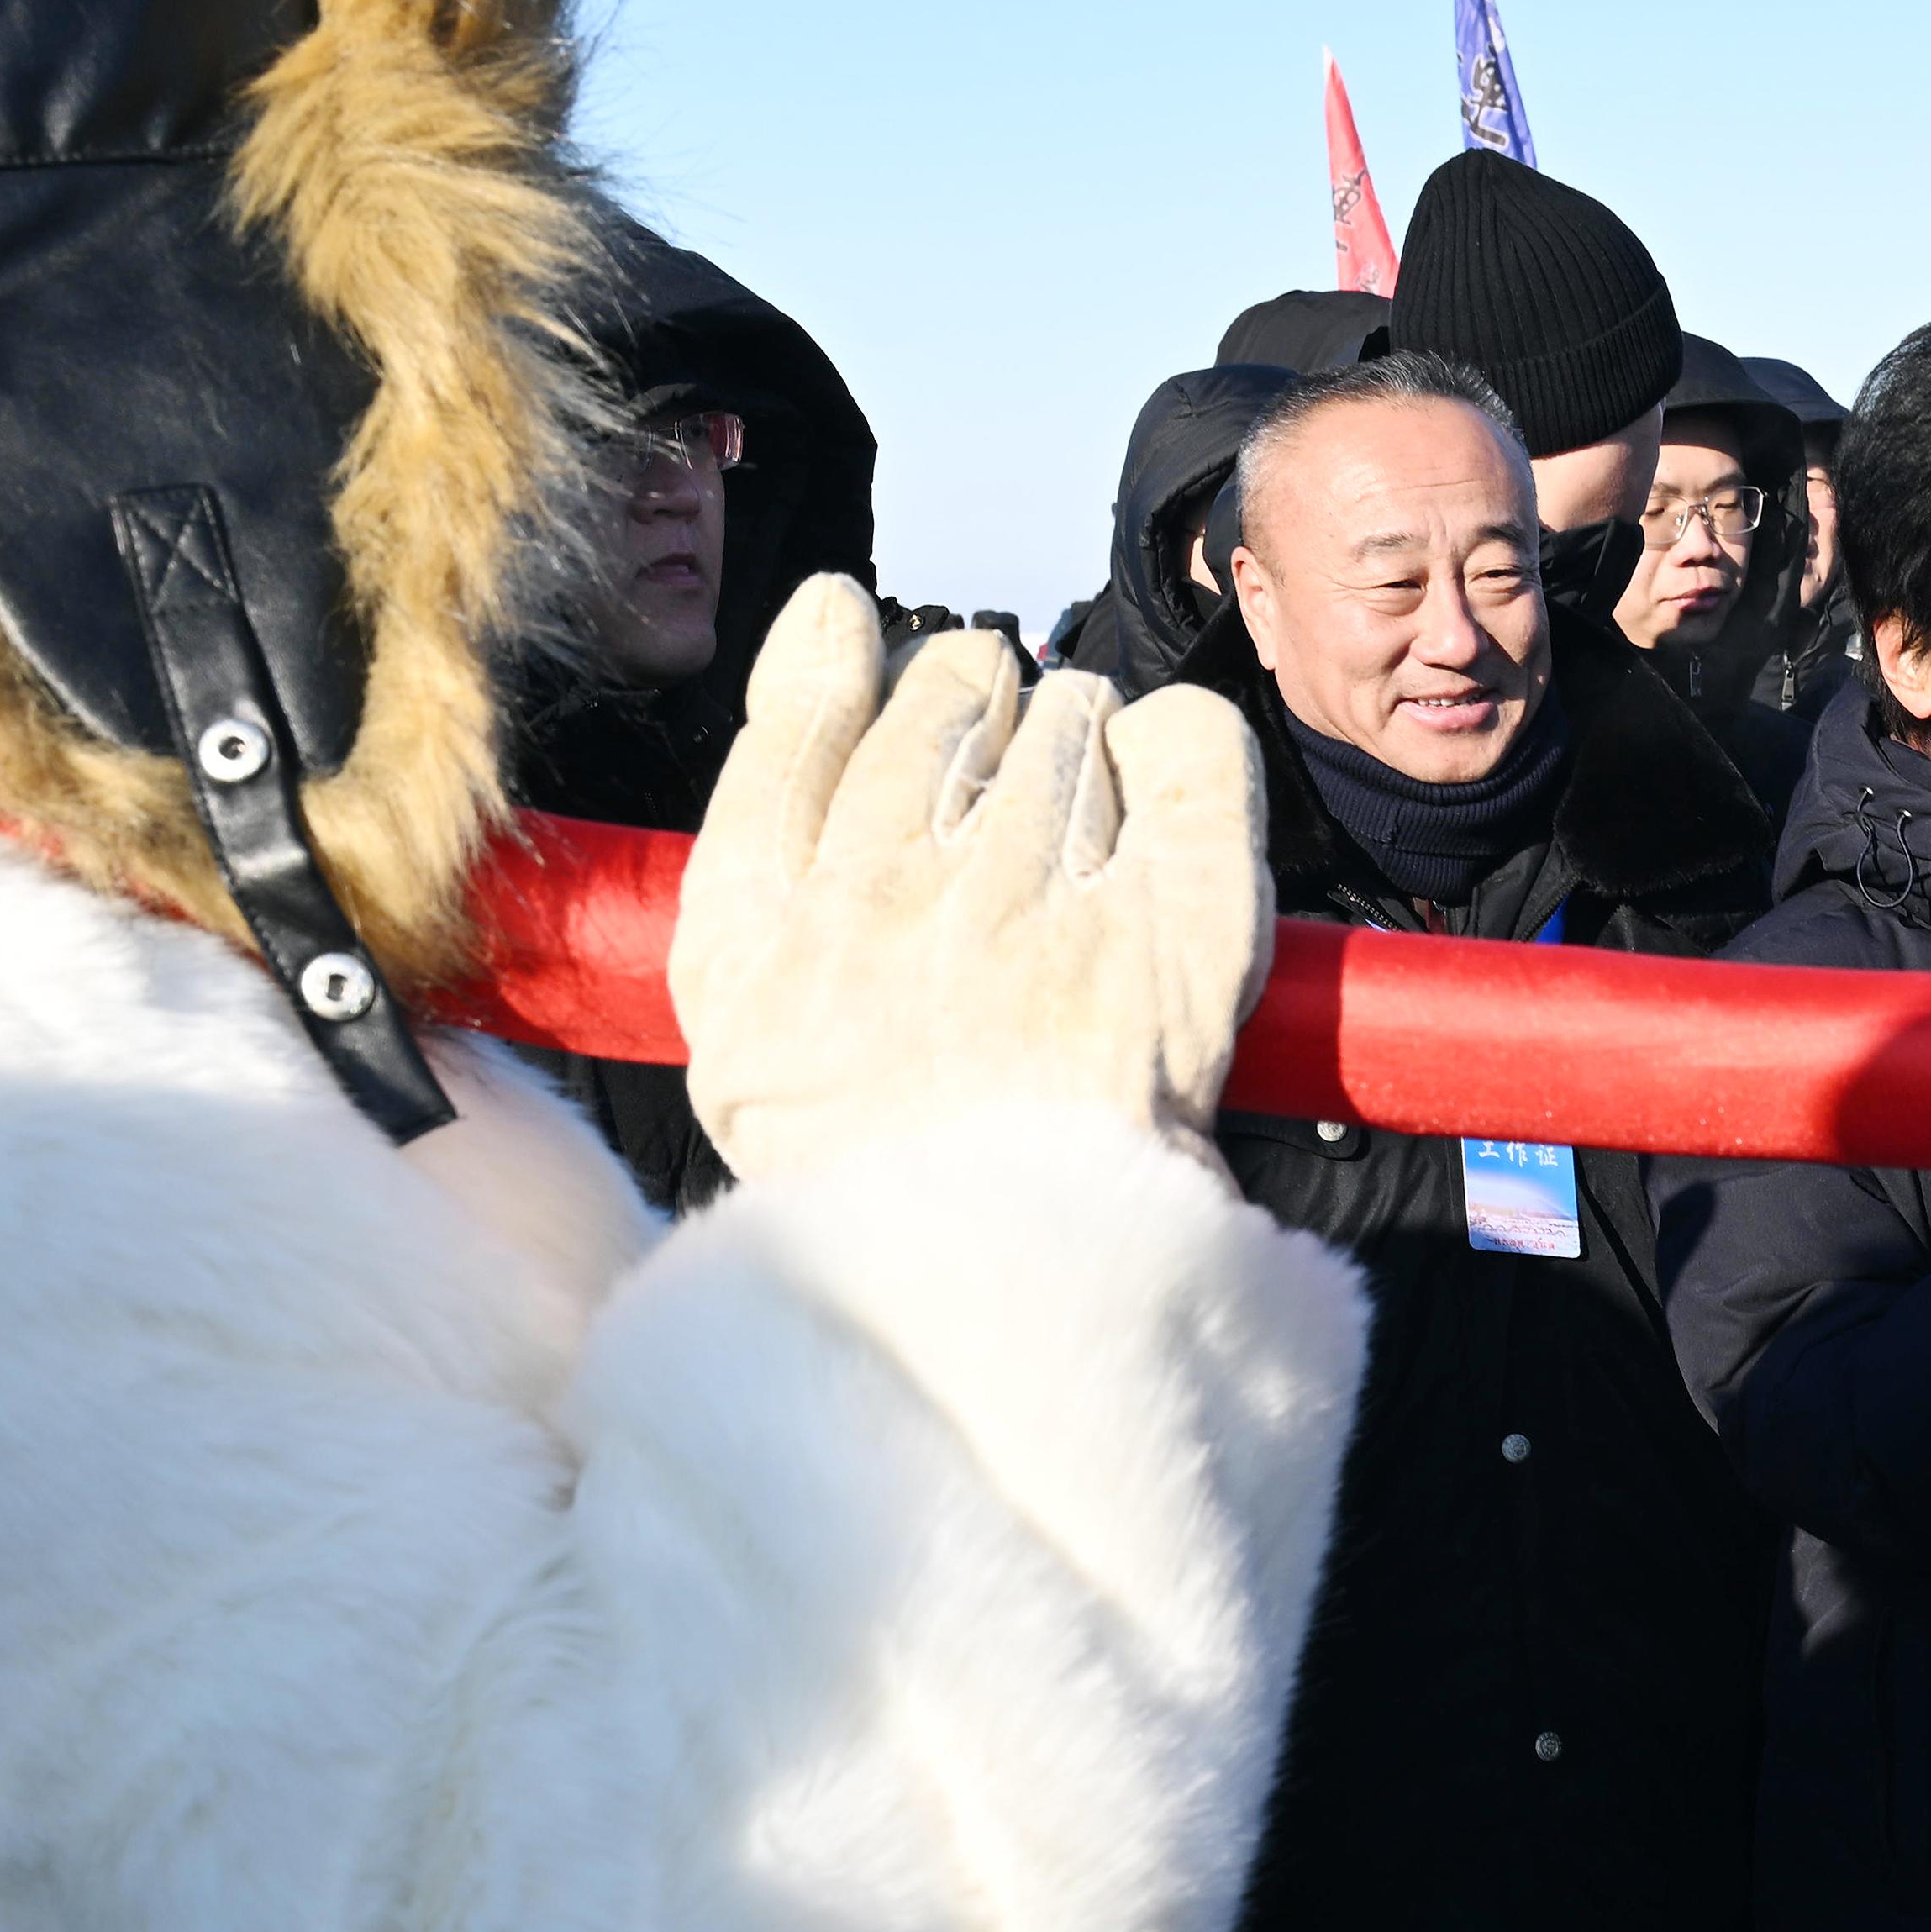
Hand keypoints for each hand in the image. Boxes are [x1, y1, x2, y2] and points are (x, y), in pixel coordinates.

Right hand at [671, 576, 1268, 1187]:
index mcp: (767, 918)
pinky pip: (1191, 751)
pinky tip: (1159, 788)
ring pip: (1072, 716)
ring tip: (1070, 852)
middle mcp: (897, 884)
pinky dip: (1180, 749)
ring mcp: (1041, 898)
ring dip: (1078, 751)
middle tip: (998, 812)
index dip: (849, 654)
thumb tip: (832, 636)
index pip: (815, 698)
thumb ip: (758, 835)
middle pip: (954, 694)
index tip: (873, 653)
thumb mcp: (739, 1024)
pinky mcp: (1180, 932)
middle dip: (979, 715)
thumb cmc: (877, 1171)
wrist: (1004, 1295)